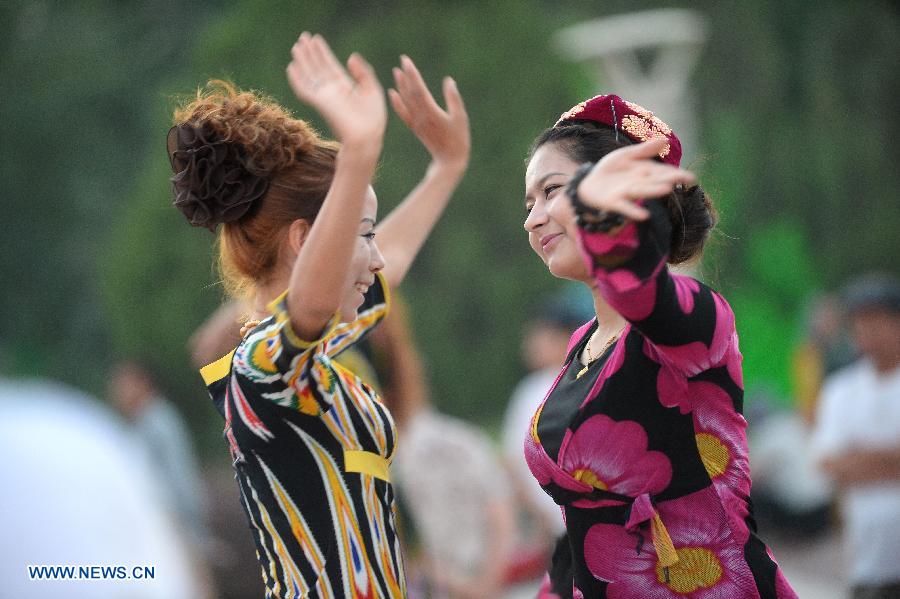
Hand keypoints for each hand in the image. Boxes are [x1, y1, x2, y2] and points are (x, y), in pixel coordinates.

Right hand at [286, 32, 385, 146]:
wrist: (367, 136)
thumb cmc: (373, 118)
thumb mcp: (372, 89)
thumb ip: (363, 72)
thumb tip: (351, 56)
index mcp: (345, 87)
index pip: (330, 65)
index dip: (323, 52)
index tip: (316, 39)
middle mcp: (332, 91)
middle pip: (318, 67)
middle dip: (310, 52)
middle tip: (303, 36)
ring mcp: (324, 97)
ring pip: (309, 75)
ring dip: (302, 61)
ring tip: (296, 46)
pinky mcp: (319, 104)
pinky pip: (304, 89)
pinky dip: (297, 79)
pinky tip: (291, 67)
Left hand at [389, 55, 469, 173]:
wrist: (449, 160)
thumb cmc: (459, 139)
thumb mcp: (460, 117)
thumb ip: (454, 99)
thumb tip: (449, 81)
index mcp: (432, 112)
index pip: (419, 89)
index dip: (413, 74)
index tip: (407, 61)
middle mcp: (421, 117)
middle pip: (410, 93)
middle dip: (406, 76)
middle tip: (402, 60)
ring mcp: (417, 123)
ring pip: (406, 102)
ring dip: (401, 86)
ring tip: (397, 72)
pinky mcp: (415, 128)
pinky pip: (404, 114)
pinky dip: (397, 103)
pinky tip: (392, 94)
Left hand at [576, 137, 696, 220]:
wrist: (590, 182)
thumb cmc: (611, 169)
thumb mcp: (626, 155)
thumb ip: (644, 150)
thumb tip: (665, 140)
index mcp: (644, 171)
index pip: (662, 172)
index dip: (676, 174)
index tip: (690, 177)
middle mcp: (639, 183)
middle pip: (655, 181)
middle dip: (669, 180)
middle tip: (685, 179)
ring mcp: (626, 193)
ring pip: (642, 191)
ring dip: (653, 191)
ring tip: (667, 189)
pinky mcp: (613, 202)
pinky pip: (624, 207)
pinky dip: (633, 211)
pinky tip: (643, 215)